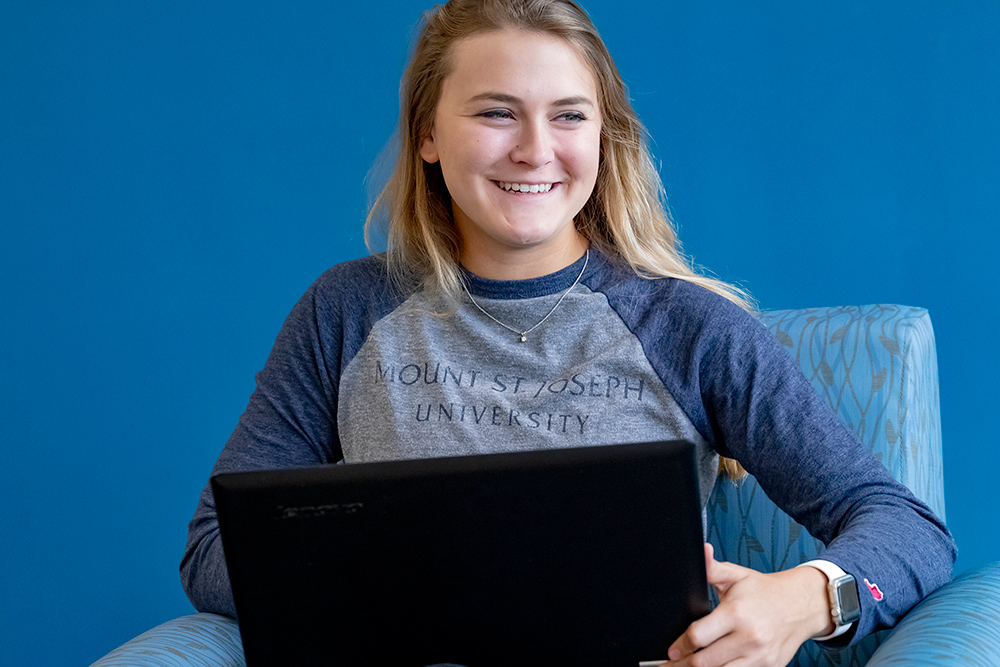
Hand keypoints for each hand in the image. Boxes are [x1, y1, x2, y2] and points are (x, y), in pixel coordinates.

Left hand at [663, 544, 832, 665]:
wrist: (802, 605)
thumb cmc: (765, 591)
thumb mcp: (737, 576)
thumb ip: (713, 568)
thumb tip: (700, 551)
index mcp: (735, 613)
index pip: (698, 636)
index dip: (680, 646)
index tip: (671, 651)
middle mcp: (748, 637)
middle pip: (706, 661)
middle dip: (684, 665)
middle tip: (671, 665)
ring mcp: (760, 657)